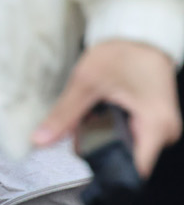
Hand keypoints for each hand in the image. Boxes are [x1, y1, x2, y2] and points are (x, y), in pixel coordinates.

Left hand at [33, 39, 181, 177]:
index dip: (106, 169)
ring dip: (105, 137)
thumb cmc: (120, 53)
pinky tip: (102, 111)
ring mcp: (162, 128)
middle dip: (99, 148)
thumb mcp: (86, 83)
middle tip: (79, 126)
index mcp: (155, 125)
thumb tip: (40, 140)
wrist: (139, 34)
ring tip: (92, 112)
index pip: (134, 169)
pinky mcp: (155, 122)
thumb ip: (64, 115)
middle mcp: (165, 131)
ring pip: (128, 148)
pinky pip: (132, 137)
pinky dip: (113, 129)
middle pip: (128, 159)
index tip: (83, 162)